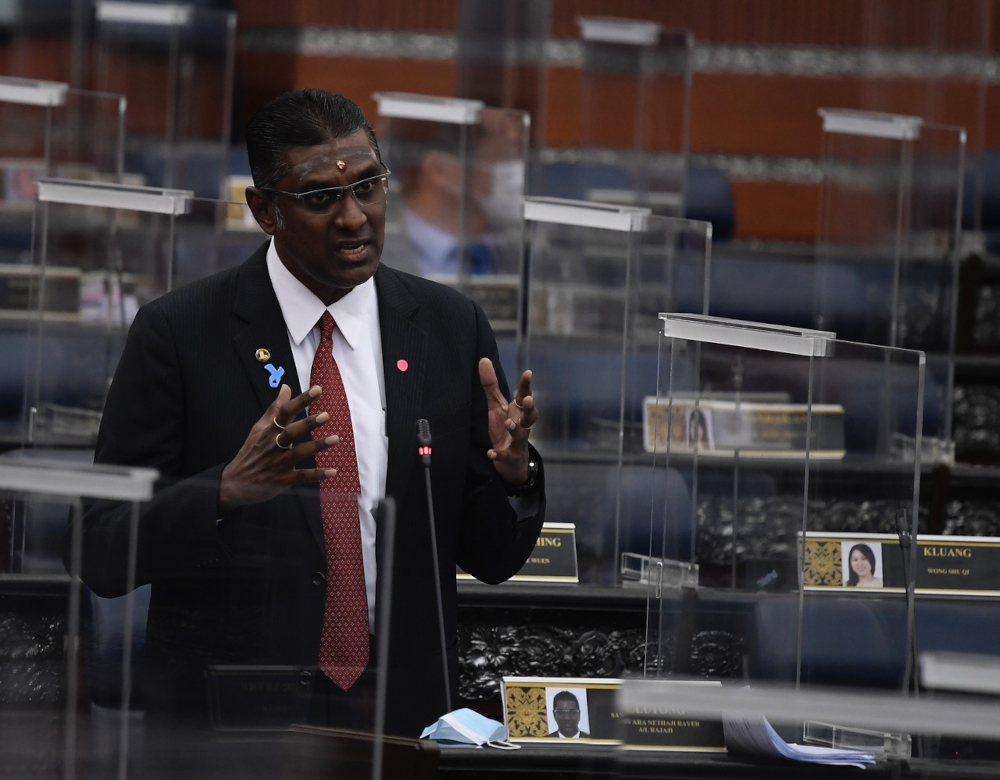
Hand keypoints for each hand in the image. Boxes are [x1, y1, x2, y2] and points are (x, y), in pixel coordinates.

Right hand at [218, 384, 337, 512]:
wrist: (234, 483)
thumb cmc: (250, 452)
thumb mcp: (259, 429)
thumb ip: (275, 409)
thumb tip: (286, 387)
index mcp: (269, 431)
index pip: (285, 412)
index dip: (301, 400)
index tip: (318, 389)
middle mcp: (273, 445)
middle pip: (291, 432)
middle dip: (308, 423)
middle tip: (326, 415)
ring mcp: (277, 463)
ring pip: (299, 453)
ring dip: (317, 446)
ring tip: (335, 439)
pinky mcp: (282, 480)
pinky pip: (301, 476)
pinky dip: (316, 475)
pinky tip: (333, 472)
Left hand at [478, 357, 537, 485]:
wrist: (511, 462)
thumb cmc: (504, 428)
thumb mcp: (496, 406)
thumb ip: (490, 385)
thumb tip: (484, 359)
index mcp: (519, 411)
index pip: (524, 396)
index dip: (526, 385)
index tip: (528, 372)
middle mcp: (522, 425)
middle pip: (530, 416)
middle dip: (530, 408)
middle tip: (528, 399)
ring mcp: (517, 442)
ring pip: (521, 435)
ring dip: (515, 429)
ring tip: (508, 422)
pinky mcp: (510, 457)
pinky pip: (505, 456)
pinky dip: (499, 455)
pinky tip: (490, 453)